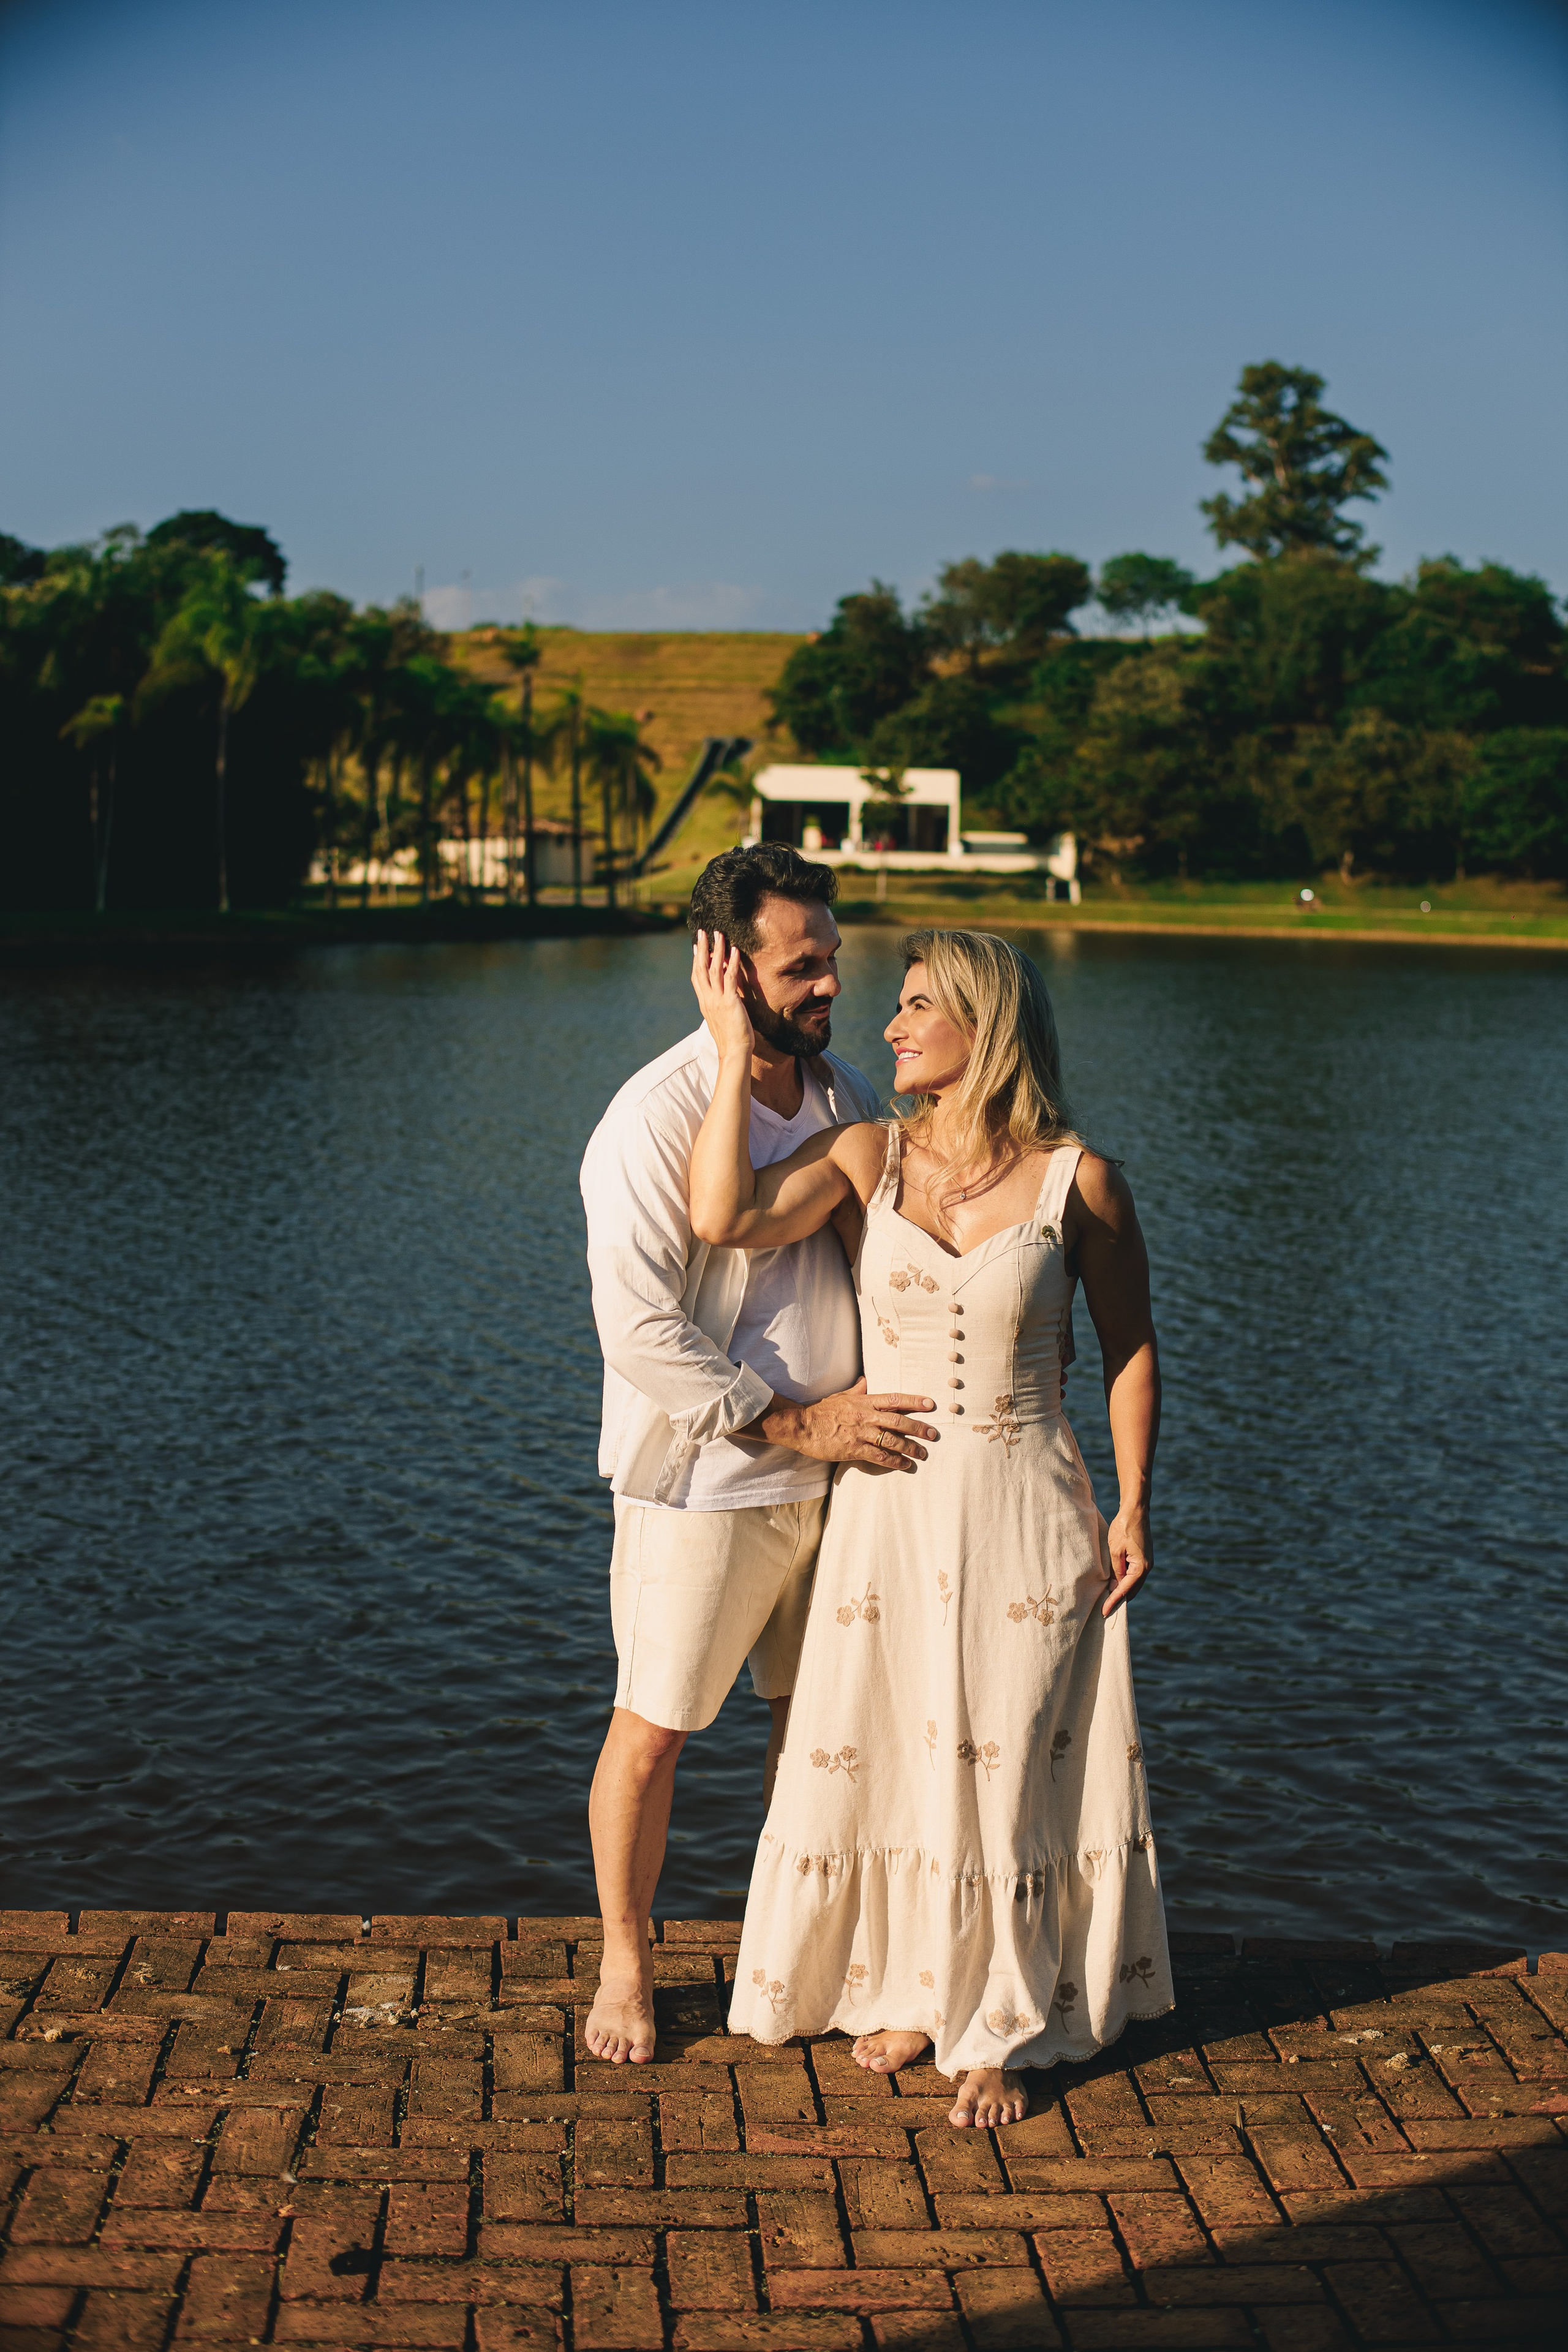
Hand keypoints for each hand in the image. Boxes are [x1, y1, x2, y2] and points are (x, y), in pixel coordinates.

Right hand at [691, 928, 754, 1061]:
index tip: (696, 946)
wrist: (734, 1051)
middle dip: (701, 948)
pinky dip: (732, 963)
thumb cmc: (730, 1037)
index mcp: (704, 1002)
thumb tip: (723, 993)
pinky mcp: (730, 1002)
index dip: (695, 960)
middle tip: (702, 931)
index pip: (696, 977)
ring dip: (716, 950)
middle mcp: (707, 999)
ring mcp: (717, 1000)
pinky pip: (730, 978)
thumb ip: (718, 1003)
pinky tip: (735, 951)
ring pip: (713, 969)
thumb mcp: (720, 1017)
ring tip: (719, 935)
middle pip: (700, 968)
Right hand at [748, 1377, 939, 1471]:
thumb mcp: (840, 1396)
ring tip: (923, 1454)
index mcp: (864, 1401)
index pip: (894, 1399)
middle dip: (918, 1428)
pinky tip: (905, 1465)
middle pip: (898, 1421)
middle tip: (934, 1434)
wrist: (802, 1425)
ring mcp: (860, 1433)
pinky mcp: (853, 1449)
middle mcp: (866, 1416)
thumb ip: (856, 1390)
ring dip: (910, 1448)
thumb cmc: (821, 1410)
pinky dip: (894, 1461)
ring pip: (892, 1440)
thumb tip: (865, 1381)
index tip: (930, 1404)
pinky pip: (879, 1456)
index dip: (914, 1401)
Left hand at [1103, 1502, 1150, 1615]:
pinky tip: (1116, 1584)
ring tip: (1109, 1600)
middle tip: (1105, 1610)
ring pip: (1134, 1583)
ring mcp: (1147, 1562)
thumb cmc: (1123, 1527)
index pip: (1125, 1589)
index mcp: (1141, 1567)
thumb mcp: (1115, 1550)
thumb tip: (1115, 1586)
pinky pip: (1135, 1575)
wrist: (1135, 1510)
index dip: (1113, 1601)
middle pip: (1132, 1590)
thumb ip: (1115, 1570)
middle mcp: (1147, 1567)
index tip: (1104, 1611)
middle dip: (1119, 1600)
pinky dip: (1126, 1581)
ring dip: (1123, 1591)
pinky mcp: (1144, 1557)